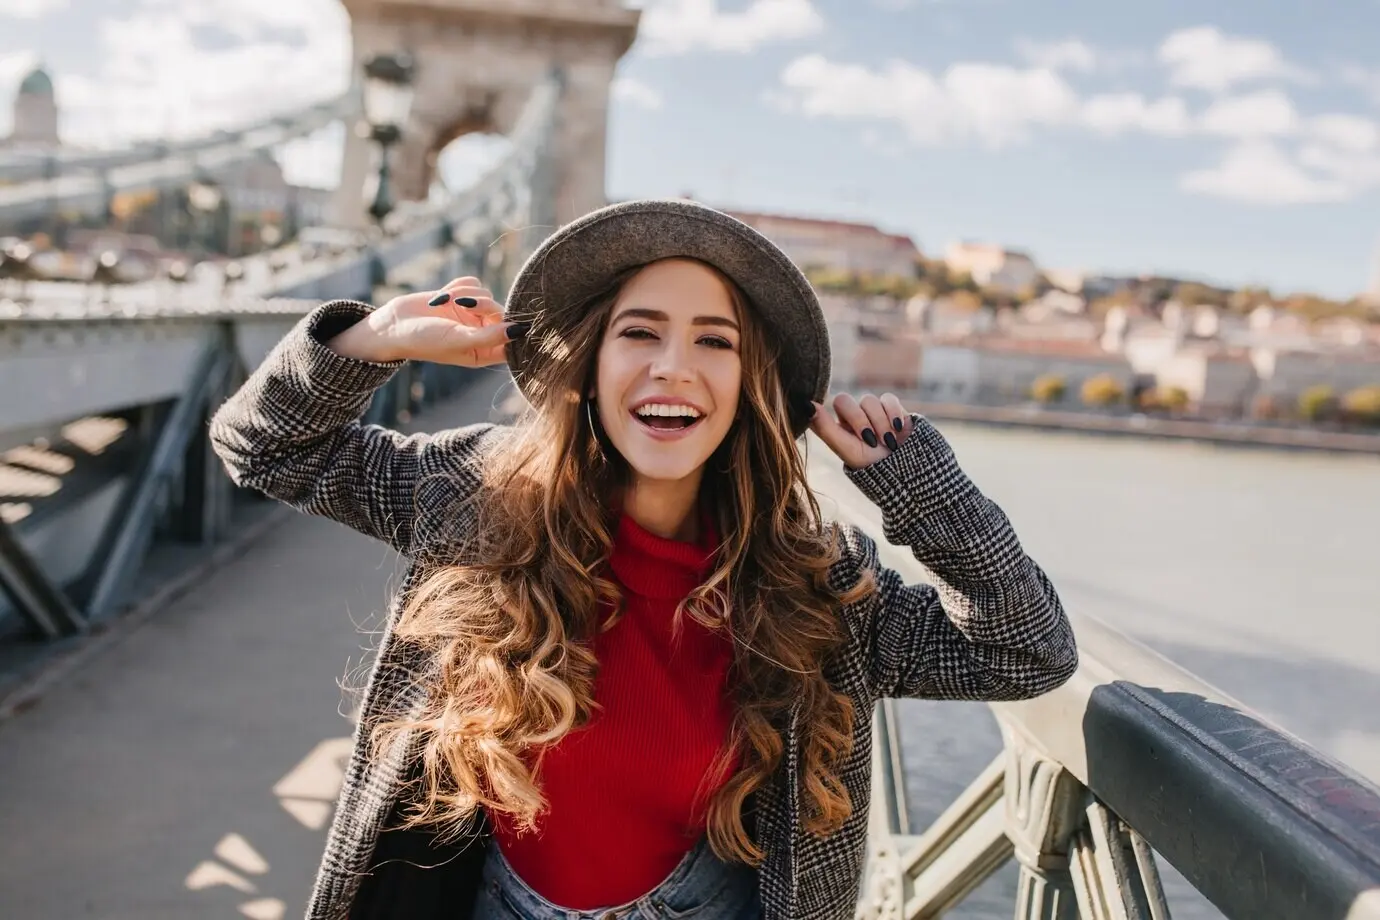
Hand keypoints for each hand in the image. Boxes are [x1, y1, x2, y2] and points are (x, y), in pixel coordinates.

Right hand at [332, 276, 523, 365]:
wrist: (393, 324)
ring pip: (486, 293)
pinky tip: (441, 297)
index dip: (517, 328)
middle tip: (464, 304)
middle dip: (484, 304)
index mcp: (484, 352)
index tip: (518, 317)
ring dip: (465, 294)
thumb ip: (491, 336)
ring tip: (443, 303)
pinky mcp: (460, 296)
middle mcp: (480, 333)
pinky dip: (458, 286)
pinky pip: (473, 283)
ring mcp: (470, 314)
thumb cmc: (424, 340)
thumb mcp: (459, 341)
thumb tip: (520, 330)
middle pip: (501, 311)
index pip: (513, 341)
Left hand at [809, 392, 912, 469]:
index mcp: (838, 423)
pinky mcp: (891, 407)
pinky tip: (897, 429)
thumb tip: (805, 404)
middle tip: (871, 441)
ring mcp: (871, 409)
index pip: (831, 406)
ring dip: (879, 423)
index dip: (847, 416)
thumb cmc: (870, 463)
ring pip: (869, 400)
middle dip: (861, 422)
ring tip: (888, 442)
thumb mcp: (845, 448)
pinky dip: (893, 413)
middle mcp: (853, 413)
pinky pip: (889, 399)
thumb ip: (824, 427)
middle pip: (848, 401)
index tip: (858, 433)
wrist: (903, 470)